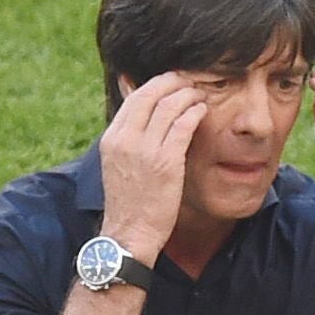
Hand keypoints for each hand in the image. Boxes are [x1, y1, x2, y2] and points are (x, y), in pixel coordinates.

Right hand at [98, 72, 206, 260]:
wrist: (129, 233)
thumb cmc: (129, 201)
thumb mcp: (118, 163)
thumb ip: (128, 136)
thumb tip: (136, 114)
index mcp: (112, 138)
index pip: (134, 97)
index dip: (157, 84)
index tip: (173, 82)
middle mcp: (125, 139)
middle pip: (151, 94)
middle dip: (174, 82)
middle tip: (190, 81)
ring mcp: (145, 150)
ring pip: (170, 105)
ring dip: (189, 95)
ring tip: (200, 95)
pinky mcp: (166, 162)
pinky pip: (183, 125)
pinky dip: (195, 112)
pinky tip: (203, 111)